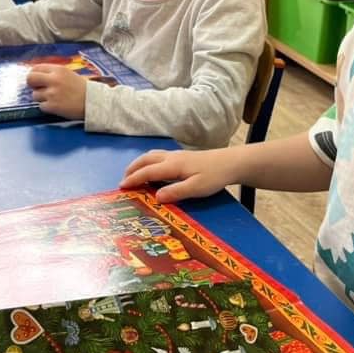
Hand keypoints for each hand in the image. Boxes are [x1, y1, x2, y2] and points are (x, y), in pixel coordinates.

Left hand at [26, 64, 87, 119]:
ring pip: (35, 95)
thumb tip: (39, 75)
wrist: (94, 102)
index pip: (36, 68)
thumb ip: (54, 74)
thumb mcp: (69, 74)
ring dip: (41, 98)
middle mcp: (54, 80)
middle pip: (30, 79)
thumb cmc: (83, 89)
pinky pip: (41, 106)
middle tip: (37, 88)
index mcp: (58, 70)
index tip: (36, 79)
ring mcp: (52, 93)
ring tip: (53, 99)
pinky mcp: (52, 106)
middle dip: (32, 84)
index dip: (34, 74)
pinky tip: (56, 106)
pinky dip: (47, 107)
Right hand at [120, 148, 238, 202]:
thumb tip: (156, 197)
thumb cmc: (215, 176)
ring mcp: (177, 155)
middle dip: (132, 169)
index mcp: (172, 166)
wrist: (231, 162)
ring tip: (133, 174)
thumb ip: (176, 192)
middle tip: (123, 181)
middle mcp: (171, 158)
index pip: (147, 172)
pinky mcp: (183, 156)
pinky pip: (159, 156)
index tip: (121, 187)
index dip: (133, 179)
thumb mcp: (196, 188)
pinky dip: (149, 161)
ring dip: (140, 163)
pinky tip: (153, 169)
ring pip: (152, 155)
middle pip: (146, 160)